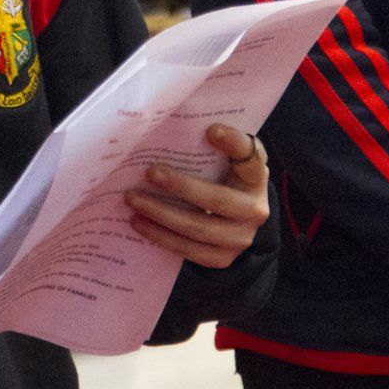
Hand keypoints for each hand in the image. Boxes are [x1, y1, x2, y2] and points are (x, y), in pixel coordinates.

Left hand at [125, 124, 270, 268]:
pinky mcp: (223, 258)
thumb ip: (209, 148)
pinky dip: (161, 237)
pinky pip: (189, 250)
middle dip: (180, 186)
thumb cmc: (223, 179)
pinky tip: (140, 223)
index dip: (233, 142)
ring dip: (161, 214)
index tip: (211, 130)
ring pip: (198, 228)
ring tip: (133, 200)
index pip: (250, 156)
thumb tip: (169, 131)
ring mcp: (240, 238)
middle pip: (217, 199)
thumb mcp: (226, 160)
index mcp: (255, 177)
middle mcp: (255, 209)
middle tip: (149, 173)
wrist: (235, 220)